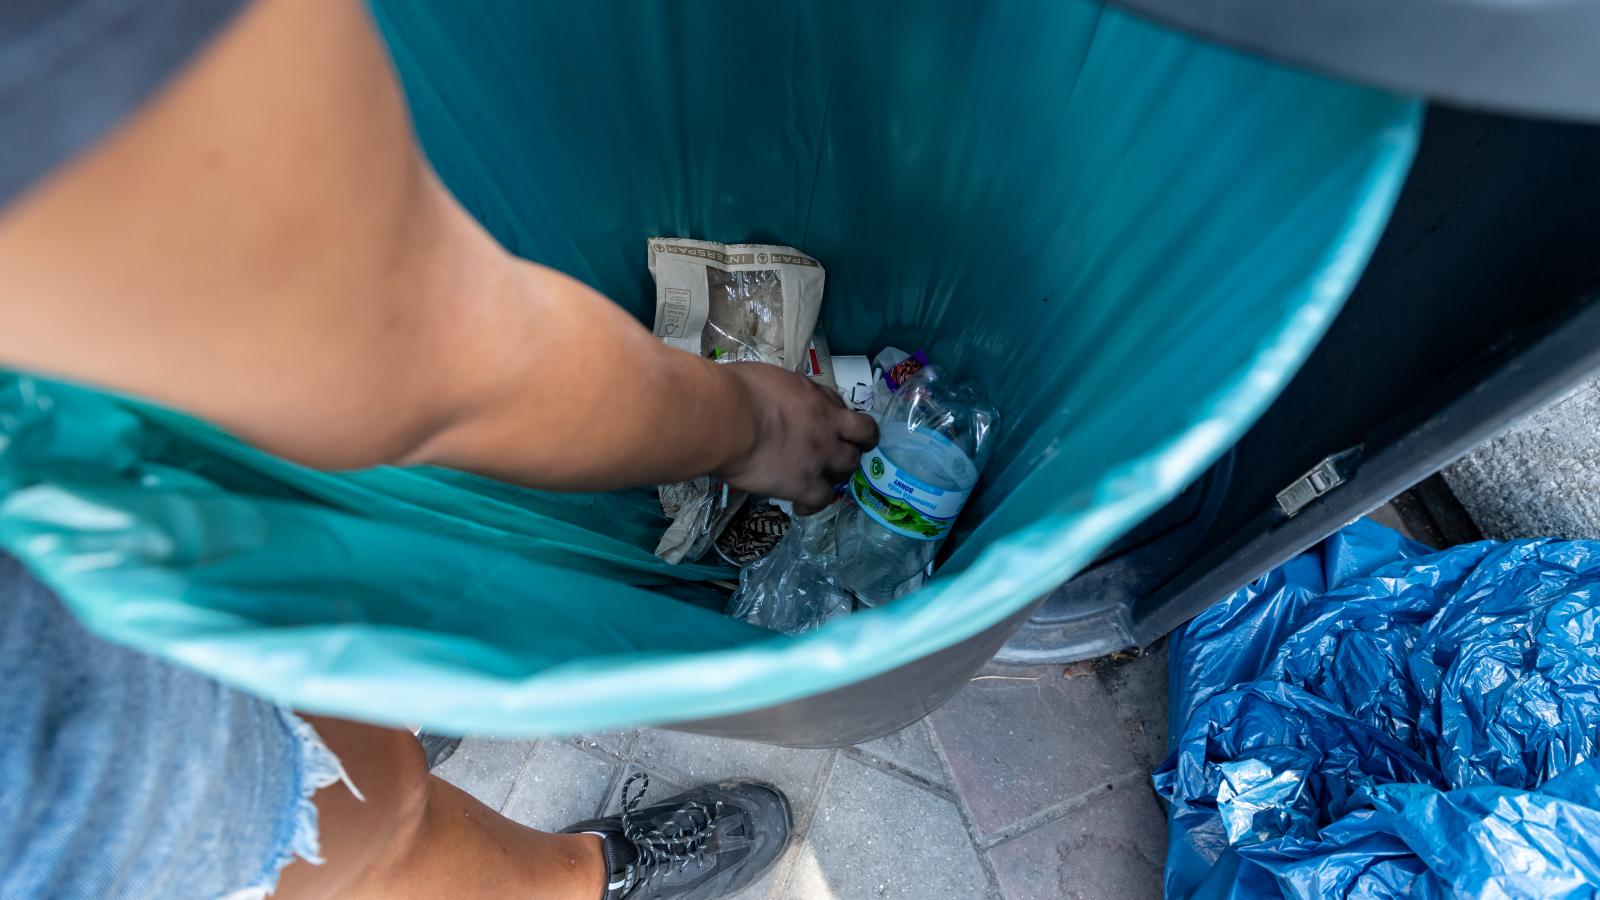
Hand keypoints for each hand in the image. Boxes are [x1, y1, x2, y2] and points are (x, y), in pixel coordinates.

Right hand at [718, 363, 877, 514]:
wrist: (726, 419)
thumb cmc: (734, 391)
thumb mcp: (764, 379)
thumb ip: (776, 393)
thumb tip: (764, 402)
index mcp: (814, 396)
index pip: (839, 404)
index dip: (836, 416)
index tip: (824, 423)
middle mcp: (827, 424)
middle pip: (862, 435)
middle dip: (854, 444)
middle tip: (840, 453)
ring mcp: (821, 456)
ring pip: (849, 467)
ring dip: (838, 473)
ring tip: (820, 480)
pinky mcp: (806, 483)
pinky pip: (822, 499)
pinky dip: (813, 504)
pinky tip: (800, 504)